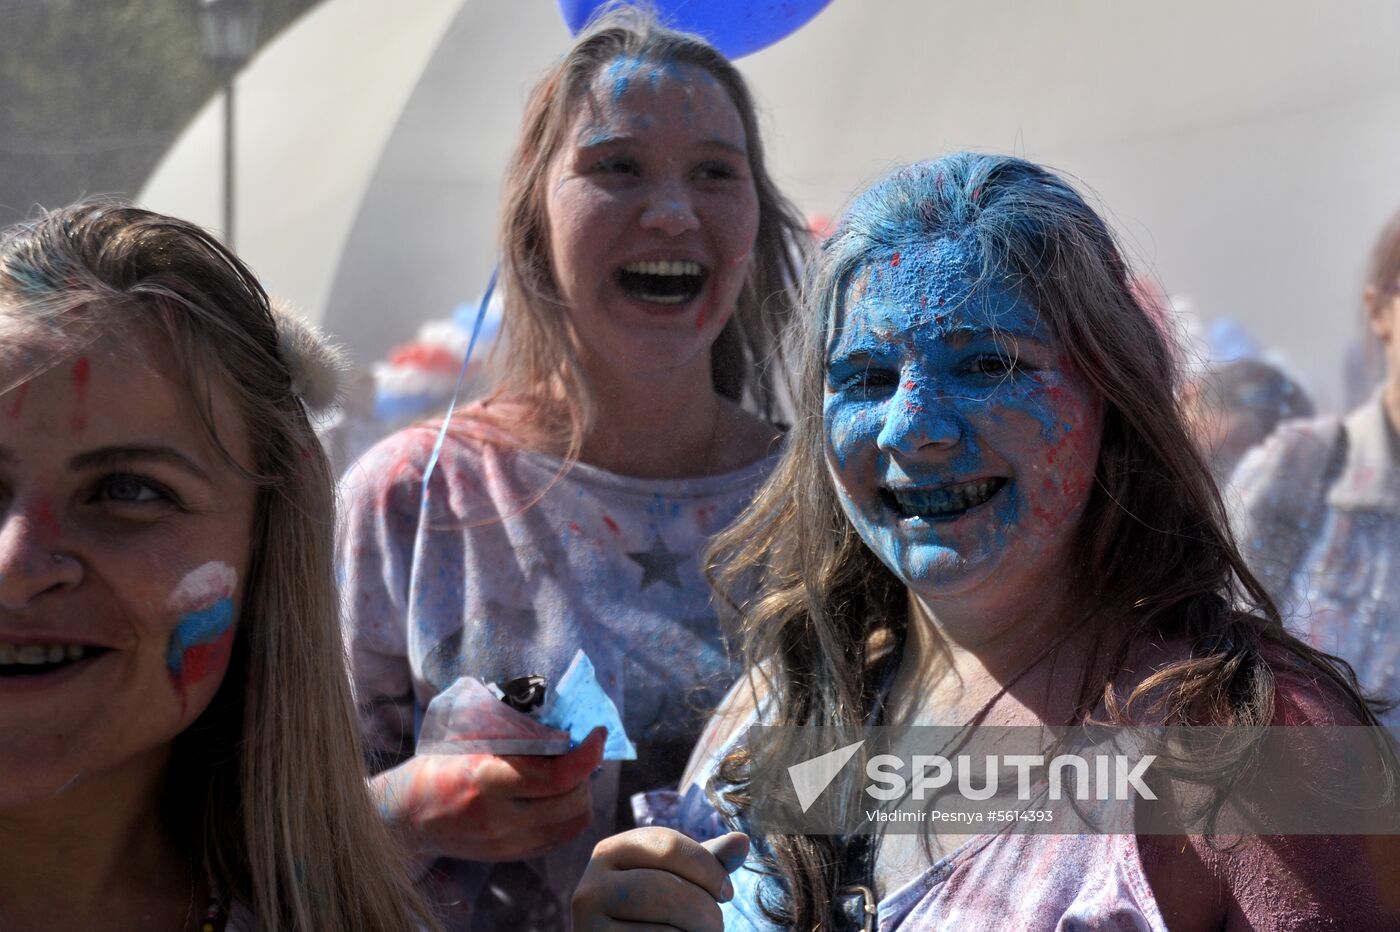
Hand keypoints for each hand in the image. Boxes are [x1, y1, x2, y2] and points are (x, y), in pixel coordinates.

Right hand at [374, 727, 605, 863]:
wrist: (405, 815)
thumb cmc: (438, 764)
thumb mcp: (468, 739)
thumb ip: (512, 732)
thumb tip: (563, 720)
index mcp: (485, 779)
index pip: (557, 776)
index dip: (588, 754)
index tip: (597, 734)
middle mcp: (498, 818)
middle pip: (572, 802)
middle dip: (587, 772)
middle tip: (582, 751)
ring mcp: (504, 843)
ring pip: (572, 823)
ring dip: (582, 794)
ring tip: (572, 773)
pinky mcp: (508, 856)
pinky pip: (559, 838)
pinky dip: (570, 814)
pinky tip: (561, 794)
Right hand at [572, 828, 749, 931]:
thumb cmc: (655, 911)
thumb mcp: (677, 879)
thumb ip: (707, 862)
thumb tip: (743, 841)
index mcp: (609, 852)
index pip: (667, 844)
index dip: (709, 868)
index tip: (727, 893)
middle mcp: (589, 886)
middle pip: (666, 889)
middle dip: (705, 909)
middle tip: (717, 925)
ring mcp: (588, 925)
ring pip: (663, 929)